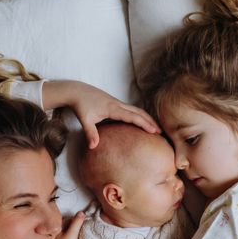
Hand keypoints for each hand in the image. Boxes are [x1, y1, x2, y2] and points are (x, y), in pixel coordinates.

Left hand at [43, 80, 158, 148]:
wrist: (77, 91)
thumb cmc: (81, 105)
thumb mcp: (84, 120)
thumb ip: (90, 133)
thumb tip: (93, 147)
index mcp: (113, 109)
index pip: (133, 117)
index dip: (144, 124)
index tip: (154, 131)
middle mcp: (118, 104)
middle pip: (139, 112)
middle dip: (150, 121)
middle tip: (160, 132)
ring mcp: (117, 103)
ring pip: (136, 110)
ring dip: (146, 118)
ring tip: (154, 128)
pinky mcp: (115, 103)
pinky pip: (131, 109)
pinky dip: (139, 115)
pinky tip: (141, 122)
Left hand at [50, 211, 84, 238]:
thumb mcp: (72, 234)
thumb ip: (76, 223)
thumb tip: (81, 212)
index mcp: (54, 232)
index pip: (63, 221)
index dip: (72, 219)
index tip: (80, 219)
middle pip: (62, 229)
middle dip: (69, 227)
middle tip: (79, 226)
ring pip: (62, 237)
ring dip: (68, 235)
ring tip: (76, 235)